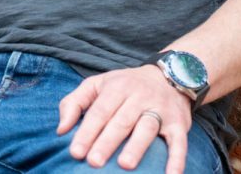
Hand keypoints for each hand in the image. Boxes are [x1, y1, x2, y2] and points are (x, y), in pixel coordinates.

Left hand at [57, 65, 192, 173]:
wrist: (168, 75)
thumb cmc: (124, 86)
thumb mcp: (96, 85)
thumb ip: (74, 103)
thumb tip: (61, 130)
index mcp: (116, 88)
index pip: (99, 112)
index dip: (86, 132)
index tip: (75, 152)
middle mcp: (138, 97)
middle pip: (120, 121)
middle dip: (106, 142)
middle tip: (94, 162)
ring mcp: (159, 109)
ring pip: (147, 127)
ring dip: (136, 146)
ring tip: (124, 165)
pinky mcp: (178, 123)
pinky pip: (179, 141)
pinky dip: (177, 158)